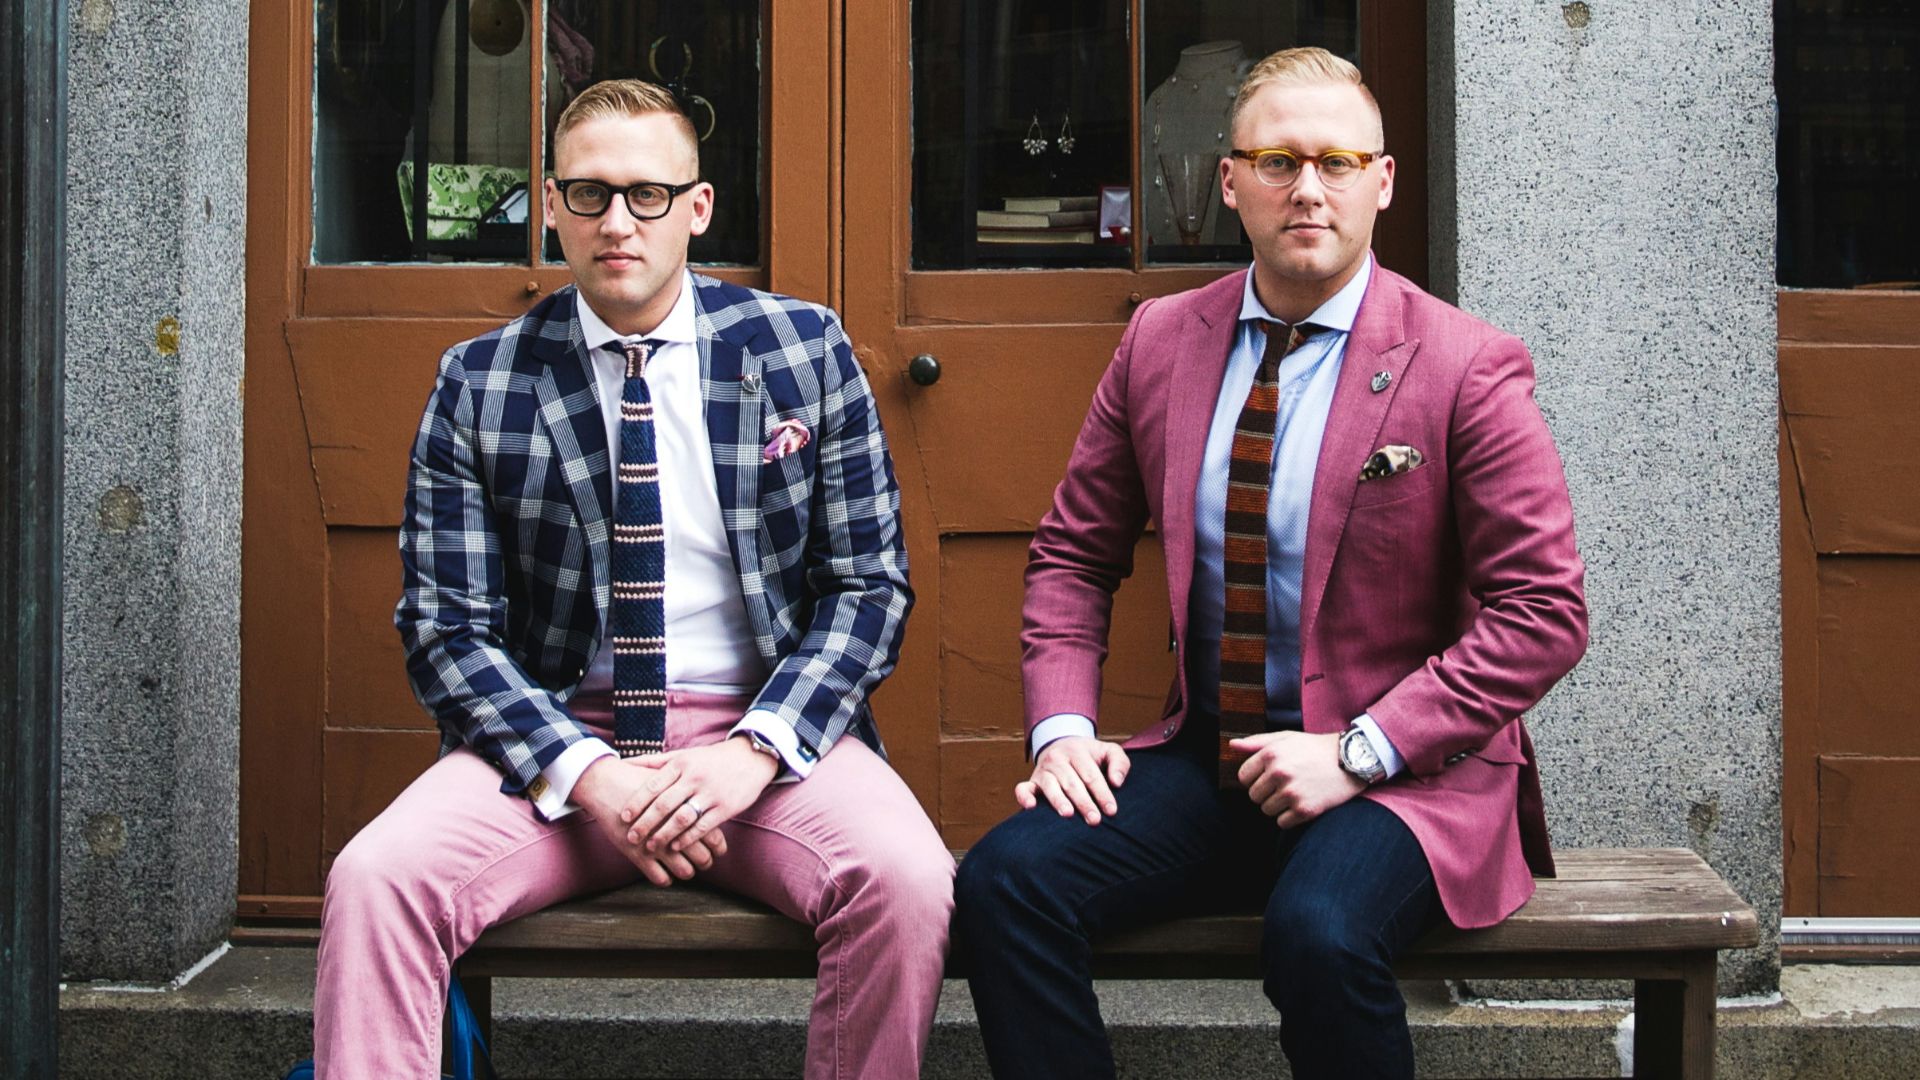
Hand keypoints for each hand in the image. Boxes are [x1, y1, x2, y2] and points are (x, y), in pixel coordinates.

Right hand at [572, 756, 725, 885]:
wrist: (607, 783)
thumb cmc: (641, 781)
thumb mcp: (670, 783)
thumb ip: (691, 796)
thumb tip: (710, 806)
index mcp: (686, 811)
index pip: (714, 837)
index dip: (719, 847)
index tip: (718, 850)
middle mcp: (674, 829)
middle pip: (702, 856)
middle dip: (706, 862)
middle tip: (705, 862)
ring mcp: (656, 844)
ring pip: (684, 870)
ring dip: (687, 872)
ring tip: (686, 869)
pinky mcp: (637, 854)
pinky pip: (659, 877)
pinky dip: (665, 879)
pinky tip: (665, 874)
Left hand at [621, 735, 779, 856]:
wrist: (750, 758)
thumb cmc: (710, 759)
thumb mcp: (683, 755)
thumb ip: (653, 761)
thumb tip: (622, 762)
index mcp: (681, 764)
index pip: (653, 785)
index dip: (637, 803)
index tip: (624, 818)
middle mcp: (694, 778)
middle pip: (664, 804)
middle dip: (645, 823)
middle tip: (632, 837)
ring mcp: (711, 793)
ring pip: (682, 818)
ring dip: (664, 834)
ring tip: (651, 846)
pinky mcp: (726, 807)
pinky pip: (703, 826)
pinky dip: (687, 838)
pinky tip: (676, 847)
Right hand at [1015, 736, 1129, 824]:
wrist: (1062, 744)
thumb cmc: (1090, 755)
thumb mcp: (1108, 751)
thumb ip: (1119, 763)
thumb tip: (1117, 783)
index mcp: (1078, 751)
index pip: (1091, 775)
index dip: (1102, 793)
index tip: (1111, 811)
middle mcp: (1058, 759)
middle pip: (1072, 783)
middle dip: (1084, 802)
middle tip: (1094, 820)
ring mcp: (1043, 770)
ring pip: (1051, 786)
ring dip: (1058, 800)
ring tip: (1068, 814)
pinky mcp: (1032, 781)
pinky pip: (1023, 788)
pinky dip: (1024, 796)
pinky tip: (1030, 807)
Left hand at [1228, 731, 1365, 828]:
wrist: (1351, 760)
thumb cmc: (1315, 748)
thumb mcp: (1286, 738)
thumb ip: (1257, 742)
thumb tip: (1231, 745)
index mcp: (1271, 754)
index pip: (1243, 777)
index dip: (1254, 778)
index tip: (1268, 777)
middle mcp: (1279, 773)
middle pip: (1254, 796)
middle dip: (1266, 792)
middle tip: (1285, 785)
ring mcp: (1292, 793)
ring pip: (1266, 810)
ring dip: (1278, 805)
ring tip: (1296, 793)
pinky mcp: (1305, 810)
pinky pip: (1282, 823)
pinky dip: (1290, 817)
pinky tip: (1302, 803)